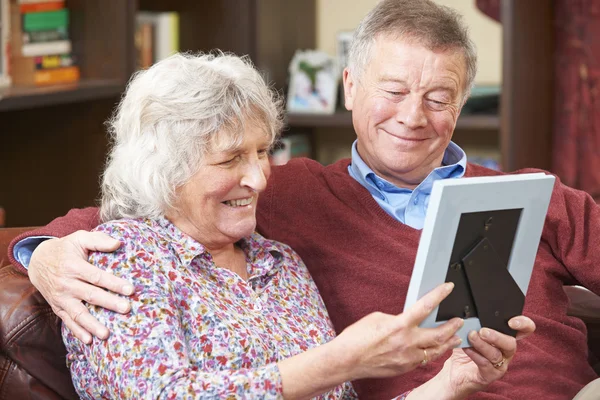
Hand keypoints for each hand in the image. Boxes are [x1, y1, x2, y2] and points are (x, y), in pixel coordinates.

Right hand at [28, 230, 132, 343]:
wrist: (38, 260)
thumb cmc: (65, 248)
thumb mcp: (79, 238)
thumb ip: (98, 240)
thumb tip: (118, 243)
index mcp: (73, 266)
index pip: (97, 276)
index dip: (114, 283)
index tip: (130, 289)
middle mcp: (66, 283)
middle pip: (90, 295)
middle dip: (109, 303)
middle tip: (126, 309)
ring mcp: (61, 297)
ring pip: (77, 313)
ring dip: (92, 324)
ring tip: (106, 334)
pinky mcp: (57, 306)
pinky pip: (67, 321)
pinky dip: (77, 332)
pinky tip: (89, 340)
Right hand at [334, 282, 463, 379]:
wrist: (347, 360)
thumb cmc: (357, 338)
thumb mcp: (377, 318)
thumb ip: (397, 318)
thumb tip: (408, 320)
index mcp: (399, 325)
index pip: (425, 306)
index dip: (439, 295)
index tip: (448, 288)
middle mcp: (407, 342)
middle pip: (439, 334)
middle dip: (452, 326)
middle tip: (459, 321)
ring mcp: (407, 358)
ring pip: (436, 351)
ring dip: (448, 343)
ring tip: (456, 338)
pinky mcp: (404, 368)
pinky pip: (424, 360)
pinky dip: (432, 353)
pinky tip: (435, 350)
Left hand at [438, 316, 535, 398]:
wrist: (453, 371)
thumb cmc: (464, 346)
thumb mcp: (469, 330)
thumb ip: (473, 321)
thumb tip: (469, 311)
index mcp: (504, 337)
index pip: (524, 330)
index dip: (523, 324)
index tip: (511, 321)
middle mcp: (505, 351)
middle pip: (511, 343)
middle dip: (497, 337)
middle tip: (483, 331)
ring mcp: (499, 365)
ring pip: (496, 355)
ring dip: (483, 345)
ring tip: (471, 336)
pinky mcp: (489, 375)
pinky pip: (485, 364)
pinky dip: (475, 354)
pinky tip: (466, 347)